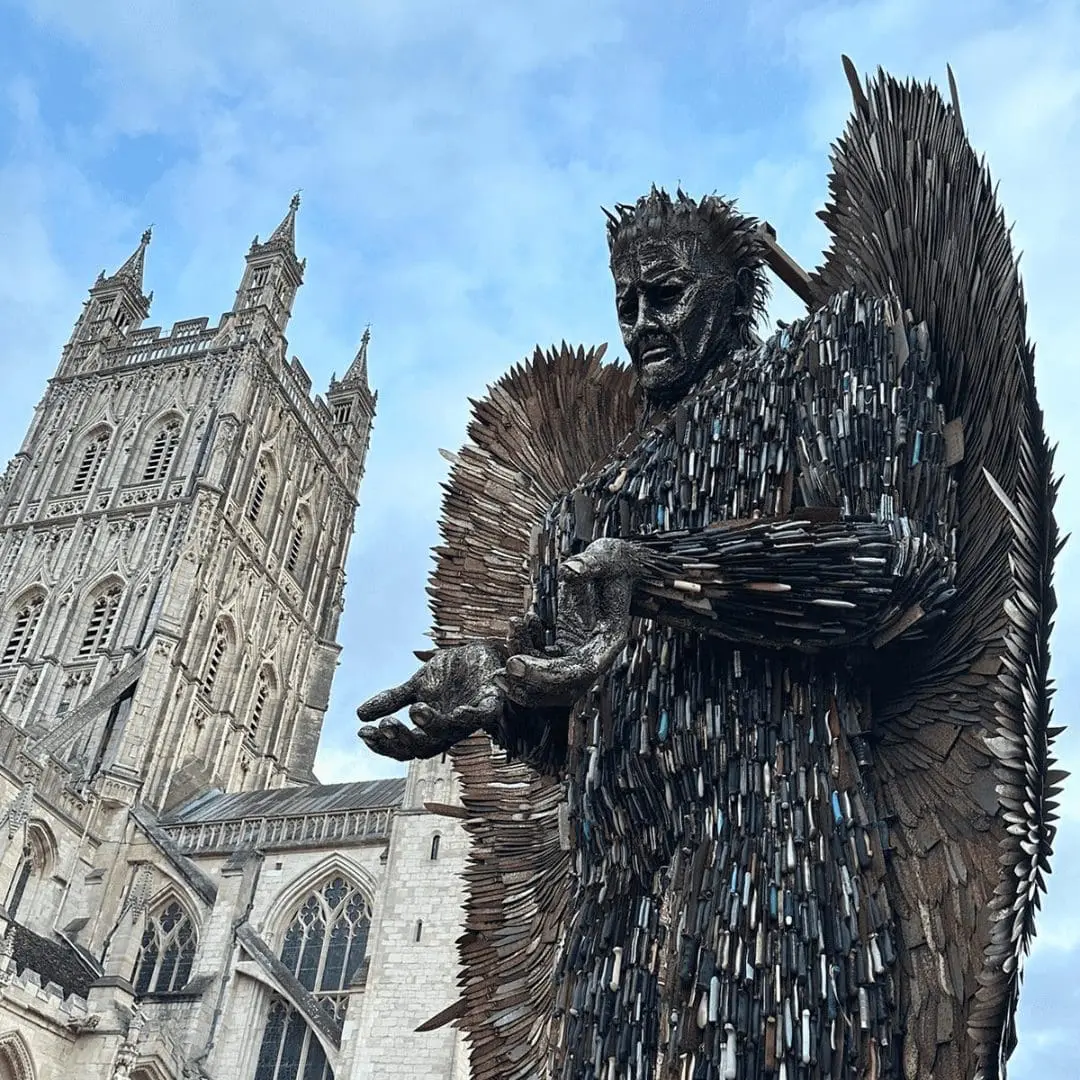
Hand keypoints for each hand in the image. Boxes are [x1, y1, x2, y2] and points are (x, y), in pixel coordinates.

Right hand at [357, 641, 505, 760]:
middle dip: (402, 739)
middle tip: (385, 724)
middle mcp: (450, 729)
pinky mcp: (492, 701)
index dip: (384, 744)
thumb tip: (359, 714)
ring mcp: (471, 717)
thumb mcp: (418, 684)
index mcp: (431, 728)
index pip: (405, 746)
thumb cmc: (452, 672)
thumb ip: (394, 698)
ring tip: (416, 710)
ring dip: (432, 724)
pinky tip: (457, 712)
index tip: (363, 732)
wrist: (481, 651)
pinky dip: (472, 716)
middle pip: (425, 748)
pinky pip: (484, 714)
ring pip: (452, 732)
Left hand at [495, 538, 646, 706]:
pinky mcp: (565, 647)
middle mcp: (595, 655)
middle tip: (501, 672)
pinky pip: (541, 662)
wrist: (618, 569)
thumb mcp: (605, 559)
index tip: (514, 664)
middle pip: (563, 688)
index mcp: (609, 641)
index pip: (580, 671)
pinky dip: (525, 650)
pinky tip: (519, 623)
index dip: (546, 674)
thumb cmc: (614, 565)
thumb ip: (588, 565)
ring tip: (512, 628)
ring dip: (522, 668)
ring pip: (548, 680)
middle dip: (529, 684)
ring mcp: (578, 654)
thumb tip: (569, 570)